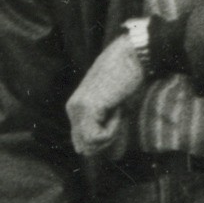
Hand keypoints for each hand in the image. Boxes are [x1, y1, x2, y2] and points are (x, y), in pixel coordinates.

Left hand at [65, 26, 150, 155]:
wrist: (131, 55)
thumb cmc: (127, 75)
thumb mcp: (111, 101)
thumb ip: (101, 118)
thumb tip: (96, 146)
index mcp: (75, 107)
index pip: (80, 140)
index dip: (101, 139)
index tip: (115, 119)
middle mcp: (72, 109)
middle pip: (83, 146)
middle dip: (104, 141)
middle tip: (118, 119)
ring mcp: (78, 109)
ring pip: (89, 144)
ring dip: (109, 134)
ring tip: (118, 112)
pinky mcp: (88, 108)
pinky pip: (97, 136)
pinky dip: (112, 130)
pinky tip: (118, 110)